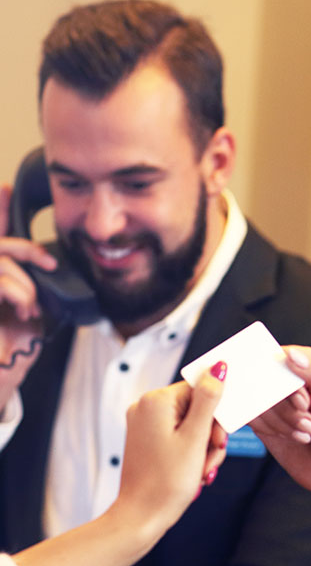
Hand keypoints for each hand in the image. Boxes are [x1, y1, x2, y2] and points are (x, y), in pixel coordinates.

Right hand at [0, 184, 57, 409]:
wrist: (0, 377)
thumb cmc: (14, 350)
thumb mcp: (31, 313)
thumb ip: (34, 286)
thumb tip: (50, 270)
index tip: (6, 188)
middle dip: (26, 248)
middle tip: (50, 264)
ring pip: (0, 260)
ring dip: (23, 283)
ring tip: (30, 306)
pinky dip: (15, 290)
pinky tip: (23, 309)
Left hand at [115, 363, 228, 540]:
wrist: (142, 516)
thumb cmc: (167, 481)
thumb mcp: (196, 438)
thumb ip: (209, 400)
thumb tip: (219, 368)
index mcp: (156, 401)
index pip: (200, 389)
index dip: (216, 414)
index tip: (219, 437)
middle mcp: (145, 407)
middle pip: (197, 408)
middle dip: (211, 434)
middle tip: (212, 456)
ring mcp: (144, 424)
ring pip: (191, 424)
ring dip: (204, 447)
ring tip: (203, 470)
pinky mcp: (147, 440)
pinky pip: (179, 436)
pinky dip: (192, 452)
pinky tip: (195, 471)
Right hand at [251, 347, 310, 535]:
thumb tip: (290, 354)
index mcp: (308, 364)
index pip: (281, 358)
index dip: (288, 384)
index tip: (305, 403)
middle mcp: (287, 377)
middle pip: (266, 381)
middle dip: (287, 409)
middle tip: (310, 424)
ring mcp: (271, 398)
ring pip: (256, 400)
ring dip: (282, 422)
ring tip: (306, 433)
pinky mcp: (259, 417)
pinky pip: (249, 416)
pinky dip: (270, 429)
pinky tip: (290, 437)